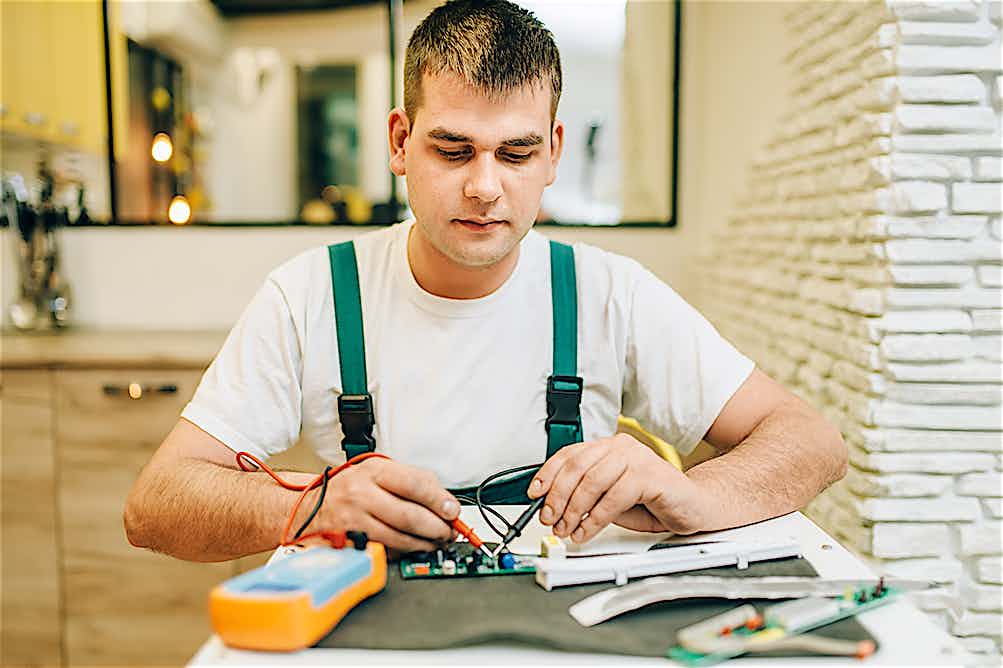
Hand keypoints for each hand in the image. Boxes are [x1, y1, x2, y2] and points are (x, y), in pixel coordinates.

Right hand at [313, 458, 459, 551]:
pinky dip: (403, 552)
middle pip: (410, 516)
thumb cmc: (350, 488)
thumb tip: (445, 502)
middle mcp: (362, 495)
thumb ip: (411, 481)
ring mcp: (354, 522)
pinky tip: (411, 548)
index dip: (440, 500)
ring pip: (400, 539)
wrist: (310, 506)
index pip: (415, 484)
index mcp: (374, 471)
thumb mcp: (378, 471)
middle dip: (438, 528)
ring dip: (424, 544)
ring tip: (435, 542)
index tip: (453, 511)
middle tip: (449, 532)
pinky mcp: (350, 544)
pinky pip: (386, 552)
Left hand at [528, 433, 708, 542]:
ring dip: (574, 511)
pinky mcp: (650, 475)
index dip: (548, 474)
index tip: (534, 493)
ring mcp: (636, 458)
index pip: (569, 454)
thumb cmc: (652, 501)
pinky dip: (595, 519)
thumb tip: (553, 506)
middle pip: (576, 468)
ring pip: (592, 482)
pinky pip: (613, 498)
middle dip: (557, 497)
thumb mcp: (609, 497)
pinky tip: (586, 531)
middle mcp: (620, 447)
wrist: (693, 506)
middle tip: (549, 519)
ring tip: (567, 529)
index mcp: (607, 447)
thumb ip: (586, 496)